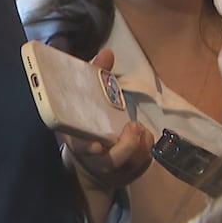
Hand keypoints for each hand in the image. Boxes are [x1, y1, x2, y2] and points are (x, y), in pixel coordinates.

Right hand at [59, 48, 153, 190]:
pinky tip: (144, 134)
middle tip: (132, 126)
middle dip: (125, 146)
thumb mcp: (85, 96)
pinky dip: (145, 148)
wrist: (89, 153)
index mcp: (76, 138)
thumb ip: (95, 74)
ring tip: (140, 127)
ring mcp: (109, 165)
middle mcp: (92, 156)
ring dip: (138, 146)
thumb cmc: (86, 117)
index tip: (97, 145)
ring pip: (127, 163)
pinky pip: (140, 164)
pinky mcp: (125, 170)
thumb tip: (107, 52)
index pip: (78, 145)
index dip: (86, 147)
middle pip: (109, 161)